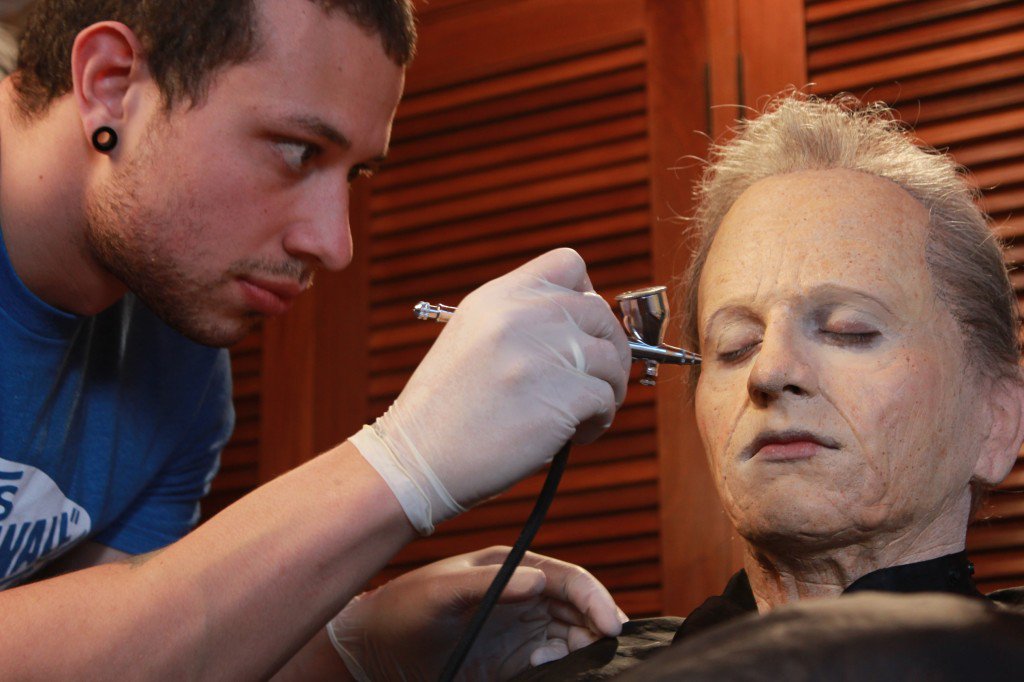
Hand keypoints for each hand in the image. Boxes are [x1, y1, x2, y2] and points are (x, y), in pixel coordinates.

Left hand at [327, 546, 627, 680]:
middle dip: (598, 623)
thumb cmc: (403, 611)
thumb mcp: (441, 592)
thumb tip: (540, 581)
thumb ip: (489, 585)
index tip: (611, 624)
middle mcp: (522, 594)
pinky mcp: (513, 659)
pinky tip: (550, 666)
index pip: (567, 577)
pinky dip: (565, 663)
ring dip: (585, 645)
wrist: (374, 651)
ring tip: (581, 660)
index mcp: (510, 567)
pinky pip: (554, 659)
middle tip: (608, 648)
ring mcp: (519, 627)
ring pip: (572, 632)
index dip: (593, 597)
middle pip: (577, 605)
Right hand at [350, 248, 630, 532]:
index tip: (581, 330)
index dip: (588, 295)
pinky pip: (607, 398)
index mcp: (497, 298)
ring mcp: (542, 354)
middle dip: (608, 350)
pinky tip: (575, 434)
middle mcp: (521, 316)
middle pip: (600, 313)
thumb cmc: (444, 411)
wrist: (416, 458)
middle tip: (595, 381)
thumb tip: (583, 331)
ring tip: (583, 415)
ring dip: (607, 390)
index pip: (568, 263)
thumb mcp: (471, 339)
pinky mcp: (561, 396)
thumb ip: (520, 322)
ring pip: (611, 358)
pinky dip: (600, 420)